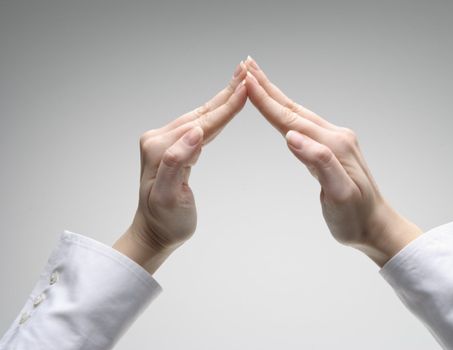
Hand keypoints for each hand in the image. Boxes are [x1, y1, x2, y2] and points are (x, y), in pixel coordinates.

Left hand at [113, 61, 247, 272]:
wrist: (154, 232)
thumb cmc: (166, 221)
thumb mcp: (170, 197)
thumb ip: (177, 162)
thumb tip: (194, 132)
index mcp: (161, 149)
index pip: (202, 124)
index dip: (227, 106)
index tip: (246, 87)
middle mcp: (160, 139)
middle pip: (202, 113)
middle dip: (227, 94)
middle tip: (246, 70)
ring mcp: (165, 141)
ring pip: (201, 116)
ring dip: (222, 100)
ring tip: (240, 82)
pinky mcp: (172, 146)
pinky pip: (198, 126)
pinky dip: (215, 114)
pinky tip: (224, 105)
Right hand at [244, 56, 420, 266]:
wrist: (377, 225)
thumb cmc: (356, 216)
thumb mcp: (339, 195)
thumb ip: (319, 163)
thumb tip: (292, 137)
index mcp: (332, 145)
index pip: (291, 120)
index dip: (266, 101)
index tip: (247, 81)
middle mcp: (334, 137)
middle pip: (293, 110)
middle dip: (268, 88)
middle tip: (247, 66)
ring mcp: (335, 141)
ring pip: (298, 115)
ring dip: (277, 98)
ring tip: (259, 82)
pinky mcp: (333, 149)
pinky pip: (305, 125)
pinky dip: (287, 114)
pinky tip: (283, 112)